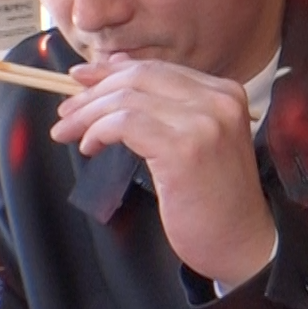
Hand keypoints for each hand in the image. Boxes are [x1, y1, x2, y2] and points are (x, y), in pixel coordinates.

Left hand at [52, 55, 275, 287]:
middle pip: (139, 78)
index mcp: (224, 93)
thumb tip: (116, 67)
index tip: (80, 79)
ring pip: (127, 99)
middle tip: (65, 112)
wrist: (242, 241)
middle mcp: (218, 101)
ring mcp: (204, 123)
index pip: (156, 69)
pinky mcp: (184, 149)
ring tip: (68, 133)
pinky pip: (125, 124)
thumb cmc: (215, 198)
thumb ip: (162, 104)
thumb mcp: (193, 139)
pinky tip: (90, 147)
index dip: (111, 71)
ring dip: (88, 114)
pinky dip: (98, 131)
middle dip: (93, 92)